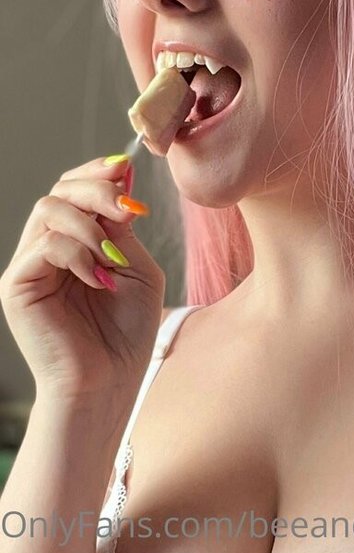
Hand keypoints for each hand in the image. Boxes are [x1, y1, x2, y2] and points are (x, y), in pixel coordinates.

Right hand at [0, 156, 164, 401]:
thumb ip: (123, 225)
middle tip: (128, 208)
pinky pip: (45, 245)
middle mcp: (46, 247)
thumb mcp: (136, 267)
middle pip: (60, 190)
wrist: (110, 384)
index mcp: (74, 240)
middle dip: (97, 190)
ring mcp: (30, 265)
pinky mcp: (18, 285)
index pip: (73, 188)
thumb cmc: (127, 333)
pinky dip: (78, 254)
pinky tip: (99, 279)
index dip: (96, 171)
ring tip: (114, 255)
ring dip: (90, 224)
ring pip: (49, 210)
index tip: (125, 168)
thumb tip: (120, 173)